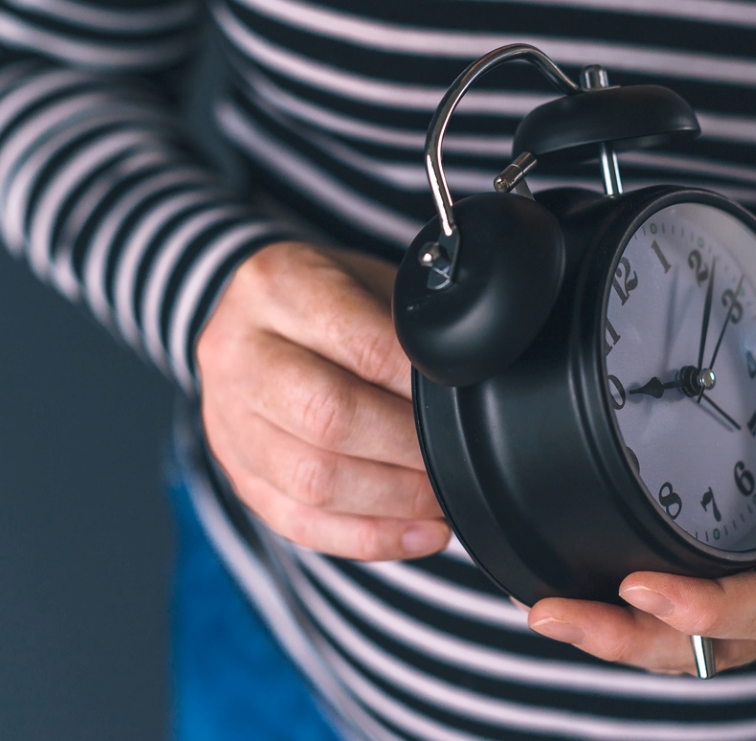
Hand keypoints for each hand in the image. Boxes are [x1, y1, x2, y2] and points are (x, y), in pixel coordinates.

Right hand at [196, 242, 448, 560]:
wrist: (258, 315)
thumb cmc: (332, 298)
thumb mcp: (370, 281)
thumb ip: (409, 327)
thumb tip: (468, 387)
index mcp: (276, 286)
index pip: (362, 348)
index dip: (420, 387)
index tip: (462, 407)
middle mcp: (236, 351)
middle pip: (329, 419)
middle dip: (409, 449)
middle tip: (459, 458)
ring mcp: (225, 418)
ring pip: (312, 482)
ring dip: (395, 501)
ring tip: (443, 499)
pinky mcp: (235, 471)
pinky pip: (299, 522)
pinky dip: (369, 537)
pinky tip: (419, 533)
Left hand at [526, 272, 755, 673]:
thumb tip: (722, 257)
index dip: (708, 608)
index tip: (641, 586)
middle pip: (719, 648)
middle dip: (630, 641)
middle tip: (552, 613)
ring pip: (706, 655)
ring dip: (628, 645)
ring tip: (553, 616)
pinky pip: (710, 637)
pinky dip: (650, 635)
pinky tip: (596, 610)